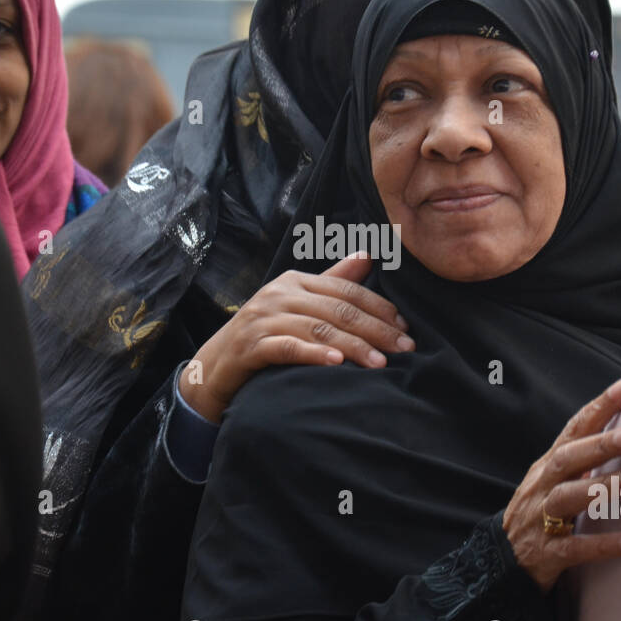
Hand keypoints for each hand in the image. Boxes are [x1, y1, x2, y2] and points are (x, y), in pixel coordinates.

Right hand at [179, 252, 412, 422]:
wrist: (214, 365)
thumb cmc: (264, 333)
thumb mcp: (297, 304)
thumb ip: (333, 282)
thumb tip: (369, 255)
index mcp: (295, 281)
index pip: (346, 290)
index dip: (379, 307)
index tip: (405, 327)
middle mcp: (280, 294)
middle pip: (337, 310)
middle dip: (376, 329)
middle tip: (405, 348)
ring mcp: (264, 319)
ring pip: (318, 329)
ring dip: (353, 346)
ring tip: (380, 363)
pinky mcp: (251, 345)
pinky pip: (287, 347)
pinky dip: (313, 354)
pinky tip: (336, 364)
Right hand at [502, 377, 620, 592]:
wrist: (500, 563)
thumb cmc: (539, 516)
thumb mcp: (552, 483)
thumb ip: (581, 463)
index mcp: (546, 468)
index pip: (572, 430)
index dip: (597, 408)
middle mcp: (541, 488)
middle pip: (566, 459)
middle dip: (599, 445)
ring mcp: (540, 520)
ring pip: (568, 498)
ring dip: (603, 487)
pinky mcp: (546, 554)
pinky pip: (575, 548)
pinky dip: (603, 543)